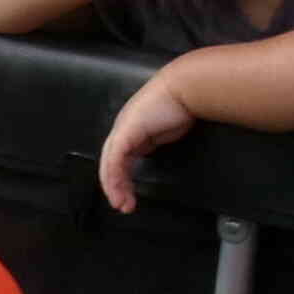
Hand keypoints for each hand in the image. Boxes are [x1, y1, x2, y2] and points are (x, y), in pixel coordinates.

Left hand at [97, 69, 198, 213]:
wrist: (184, 89)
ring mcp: (122, 129)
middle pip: (110, 162)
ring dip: (114, 186)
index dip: (120, 177)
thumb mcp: (165, 130)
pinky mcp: (126, 131)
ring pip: (109, 163)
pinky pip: (116, 158)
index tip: (127, 195)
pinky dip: (116, 176)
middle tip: (121, 205)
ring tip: (122, 204)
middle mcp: (123, 128)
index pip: (119, 157)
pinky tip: (120, 189)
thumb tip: (151, 154)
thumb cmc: (180, 105)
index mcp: (131, 128)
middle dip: (115, 186)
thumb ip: (154, 141)